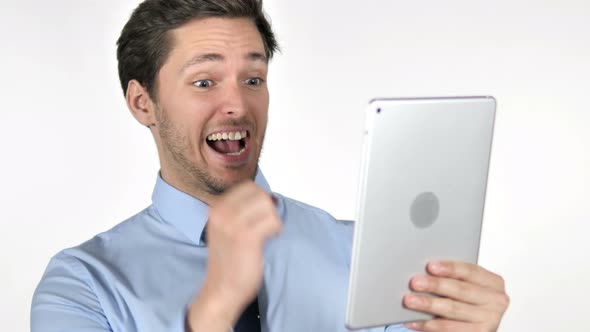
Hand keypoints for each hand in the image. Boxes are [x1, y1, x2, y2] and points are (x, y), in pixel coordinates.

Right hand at [187, 181, 281, 330]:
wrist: (221, 290)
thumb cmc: (228, 261)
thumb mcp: (225, 229)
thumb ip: (239, 211)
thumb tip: (268, 197)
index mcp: (216, 208)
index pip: (248, 186)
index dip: (262, 198)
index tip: (264, 213)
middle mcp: (222, 213)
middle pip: (259, 193)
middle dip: (269, 207)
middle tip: (268, 224)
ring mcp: (232, 224)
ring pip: (267, 205)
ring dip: (273, 218)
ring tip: (269, 232)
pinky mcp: (245, 237)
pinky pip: (272, 221)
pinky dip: (276, 229)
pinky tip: (271, 238)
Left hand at [402, 261, 508, 331]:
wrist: (473, 324)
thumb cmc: (466, 299)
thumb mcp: (466, 284)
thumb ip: (452, 277)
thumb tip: (423, 270)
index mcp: (493, 283)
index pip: (470, 271)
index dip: (450, 268)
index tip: (430, 266)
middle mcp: (496, 302)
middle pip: (461, 290)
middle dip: (435, 285)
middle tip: (415, 282)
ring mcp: (489, 321)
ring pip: (453, 310)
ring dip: (428, 304)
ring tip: (409, 300)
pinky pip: (449, 329)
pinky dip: (428, 324)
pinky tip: (414, 320)